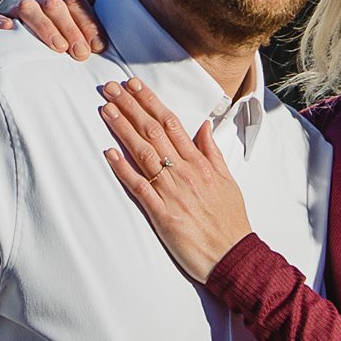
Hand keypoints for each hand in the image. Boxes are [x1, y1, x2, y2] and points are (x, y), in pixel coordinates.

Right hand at [0, 0, 108, 57]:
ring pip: (27, 7)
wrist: (15, 49)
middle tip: (82, 54)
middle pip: (53, 2)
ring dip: (45, 27)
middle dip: (71, 28)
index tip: (99, 46)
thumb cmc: (55, 36)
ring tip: (58, 47)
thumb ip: (87, 9)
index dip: (88, 21)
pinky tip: (9, 30)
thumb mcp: (74, 23)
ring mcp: (9, 4)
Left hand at [97, 73, 251, 281]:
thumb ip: (212, 152)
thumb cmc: (230, 220)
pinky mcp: (162, 214)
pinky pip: (139, 187)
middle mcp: (185, 172)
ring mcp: (172, 192)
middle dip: (131, 107)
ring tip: (107, 109)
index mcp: (200, 163)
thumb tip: (204, 126)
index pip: (171, 123)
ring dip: (123, 129)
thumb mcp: (228, 180)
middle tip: (111, 88)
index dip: (150, 102)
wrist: (233, 254)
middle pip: (153, 131)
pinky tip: (109, 153)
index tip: (134, 86)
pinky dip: (123, 169)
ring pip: (143, 153)